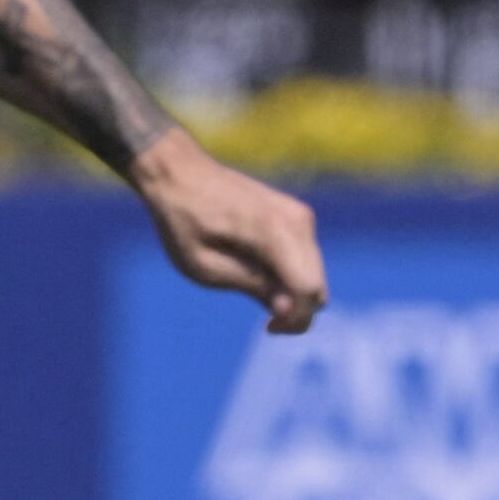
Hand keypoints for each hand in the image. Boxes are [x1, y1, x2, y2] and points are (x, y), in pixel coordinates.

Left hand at [139, 143, 325, 332]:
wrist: (180, 173)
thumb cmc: (185, 221)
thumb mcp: (205, 266)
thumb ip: (252, 286)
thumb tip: (290, 309)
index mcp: (273, 231)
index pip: (309, 289)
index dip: (295, 320)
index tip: (266, 326)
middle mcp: (297, 221)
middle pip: (318, 287)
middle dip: (297, 312)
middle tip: (263, 320)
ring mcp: (300, 216)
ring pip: (315, 276)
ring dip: (294, 294)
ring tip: (254, 292)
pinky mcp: (297, 216)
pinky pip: (307, 261)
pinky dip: (292, 277)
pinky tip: (258, 274)